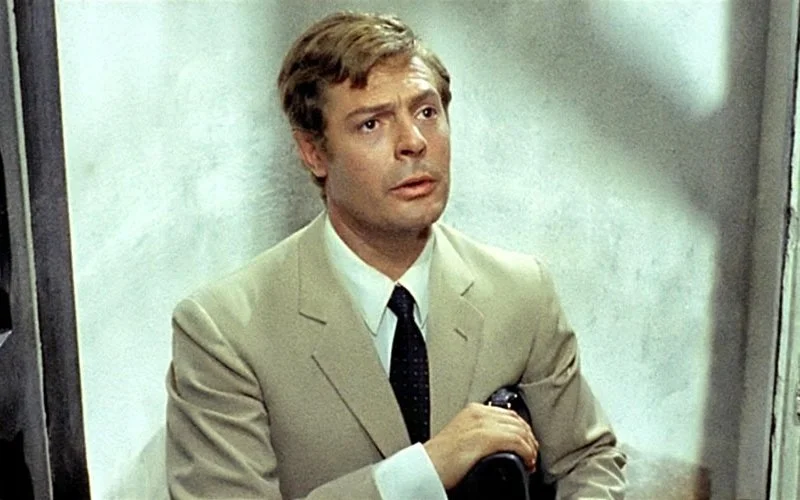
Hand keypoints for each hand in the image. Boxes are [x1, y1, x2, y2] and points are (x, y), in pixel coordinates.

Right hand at [423, 402, 538, 488]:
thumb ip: (478, 434)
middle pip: (517, 420)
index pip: (509, 414)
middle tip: (531, 455)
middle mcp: (479, 413)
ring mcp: (482, 424)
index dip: (523, 430)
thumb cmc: (439, 459)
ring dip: (530, 447)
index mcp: (473, 410)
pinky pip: (517, 441)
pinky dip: (527, 452)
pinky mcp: (486, 438)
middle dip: (529, 438)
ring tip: (530, 460)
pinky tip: (527, 462)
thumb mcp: (461, 437)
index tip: (526, 444)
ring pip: (520, 430)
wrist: (426, 468)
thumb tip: (497, 445)